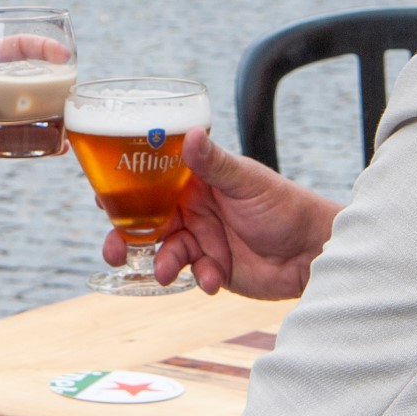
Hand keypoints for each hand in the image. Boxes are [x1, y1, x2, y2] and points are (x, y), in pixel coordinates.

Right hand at [101, 128, 337, 299]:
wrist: (315, 252)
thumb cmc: (286, 205)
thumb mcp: (248, 181)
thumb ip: (215, 164)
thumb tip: (193, 135)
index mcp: (197, 181)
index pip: (152, 180)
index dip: (124, 188)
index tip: (101, 197)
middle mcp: (194, 209)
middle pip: (148, 220)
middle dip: (126, 236)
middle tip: (113, 250)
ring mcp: (203, 239)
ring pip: (166, 251)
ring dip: (161, 262)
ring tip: (165, 272)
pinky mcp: (214, 269)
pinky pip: (193, 275)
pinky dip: (199, 278)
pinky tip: (214, 280)